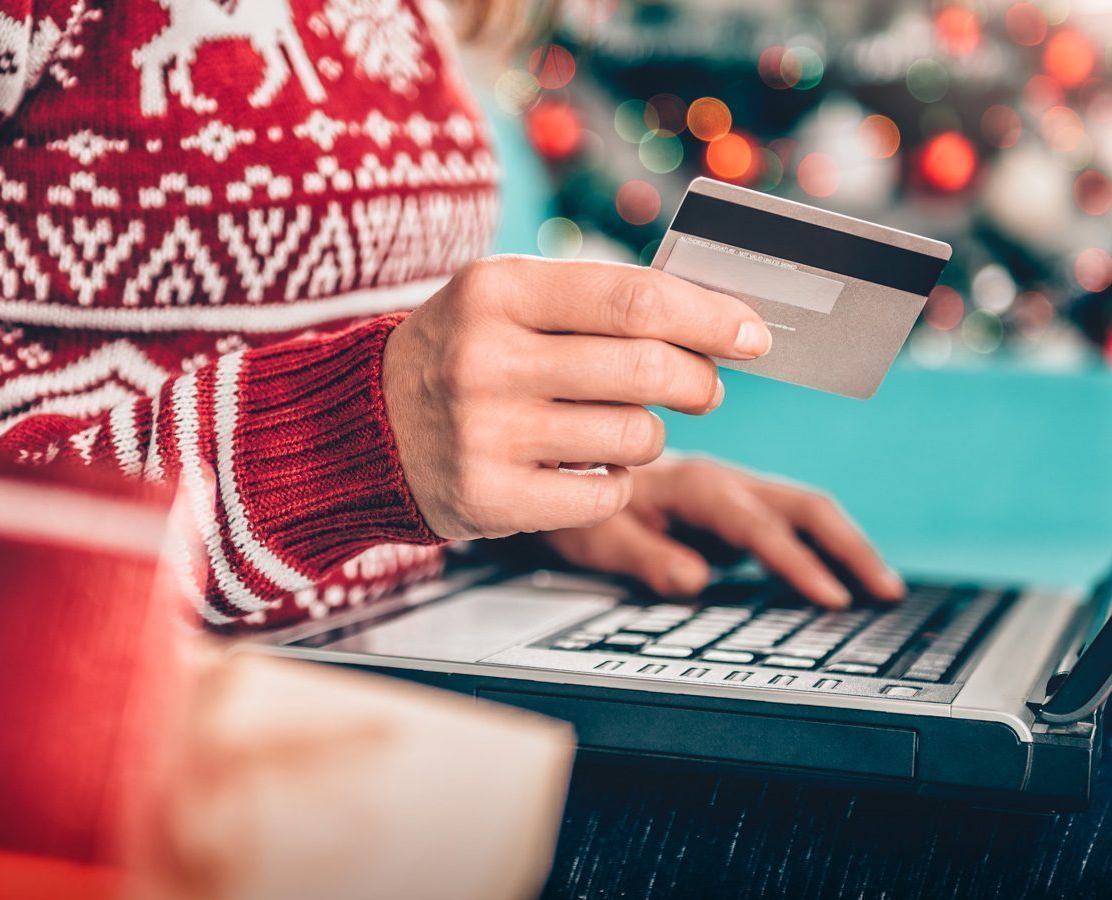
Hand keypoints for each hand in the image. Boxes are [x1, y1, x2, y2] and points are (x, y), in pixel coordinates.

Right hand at [383, 256, 770, 539]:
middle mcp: (485, 359)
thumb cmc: (462, 352)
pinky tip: (586, 468)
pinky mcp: (489, 499)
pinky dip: (615, 484)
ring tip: (619, 427)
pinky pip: (606, 496)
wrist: (360, 426)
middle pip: (648, 371)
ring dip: (649, 436)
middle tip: (704, 388)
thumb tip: (715, 320)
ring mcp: (484, 433)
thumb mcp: (507, 300)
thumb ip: (596, 300)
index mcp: (496, 290)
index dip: (710, 318)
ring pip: (635, 438)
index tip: (752, 334)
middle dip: (700, 382)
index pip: (635, 299)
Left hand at [540, 457, 904, 607]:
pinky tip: (845, 581)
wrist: (569, 472)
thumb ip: (644, 557)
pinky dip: (826, 550)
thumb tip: (694, 581)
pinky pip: (793, 525)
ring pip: (807, 512)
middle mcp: (725, 482)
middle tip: (885, 593)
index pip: (758, 526)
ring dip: (849, 547)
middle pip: (804, 507)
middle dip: (850, 548)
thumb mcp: (596, 538)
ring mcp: (737, 494)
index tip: (831, 598)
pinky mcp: (739, 510)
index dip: (796, 562)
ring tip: (885, 591)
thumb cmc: (581, 506)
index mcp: (695, 485)